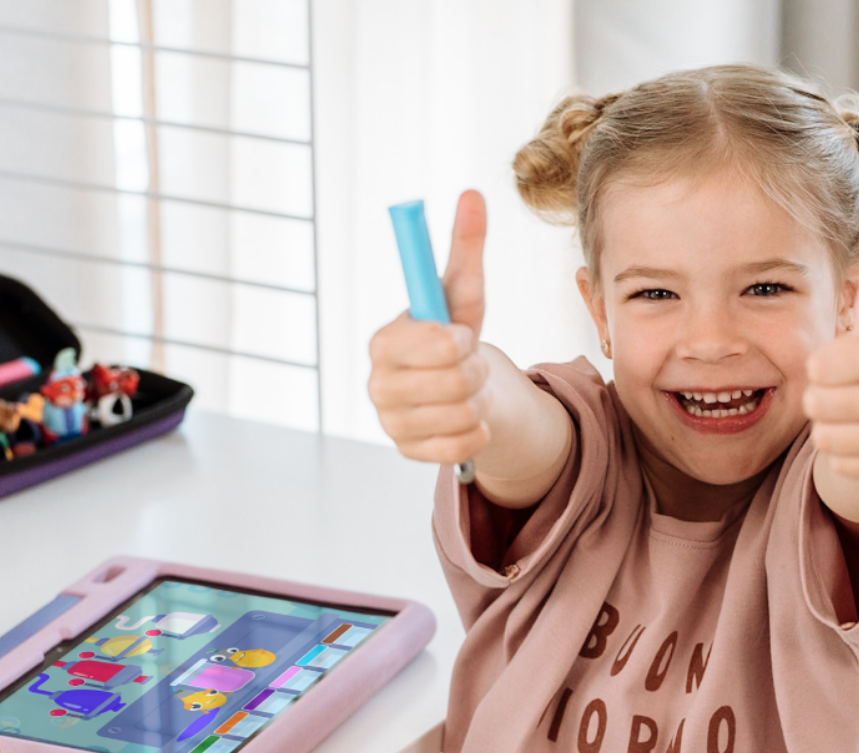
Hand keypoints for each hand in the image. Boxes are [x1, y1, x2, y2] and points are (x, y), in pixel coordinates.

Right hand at [369, 190, 491, 463]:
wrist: (457, 391)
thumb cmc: (454, 336)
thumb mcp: (463, 293)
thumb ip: (465, 247)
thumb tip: (472, 193)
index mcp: (384, 342)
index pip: (433, 343)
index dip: (458, 341)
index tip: (462, 337)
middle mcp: (378, 384)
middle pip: (455, 381)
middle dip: (476, 370)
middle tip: (469, 365)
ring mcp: (390, 423)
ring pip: (463, 413)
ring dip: (480, 400)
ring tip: (468, 390)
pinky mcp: (409, 453)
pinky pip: (462, 447)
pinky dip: (478, 432)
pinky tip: (469, 419)